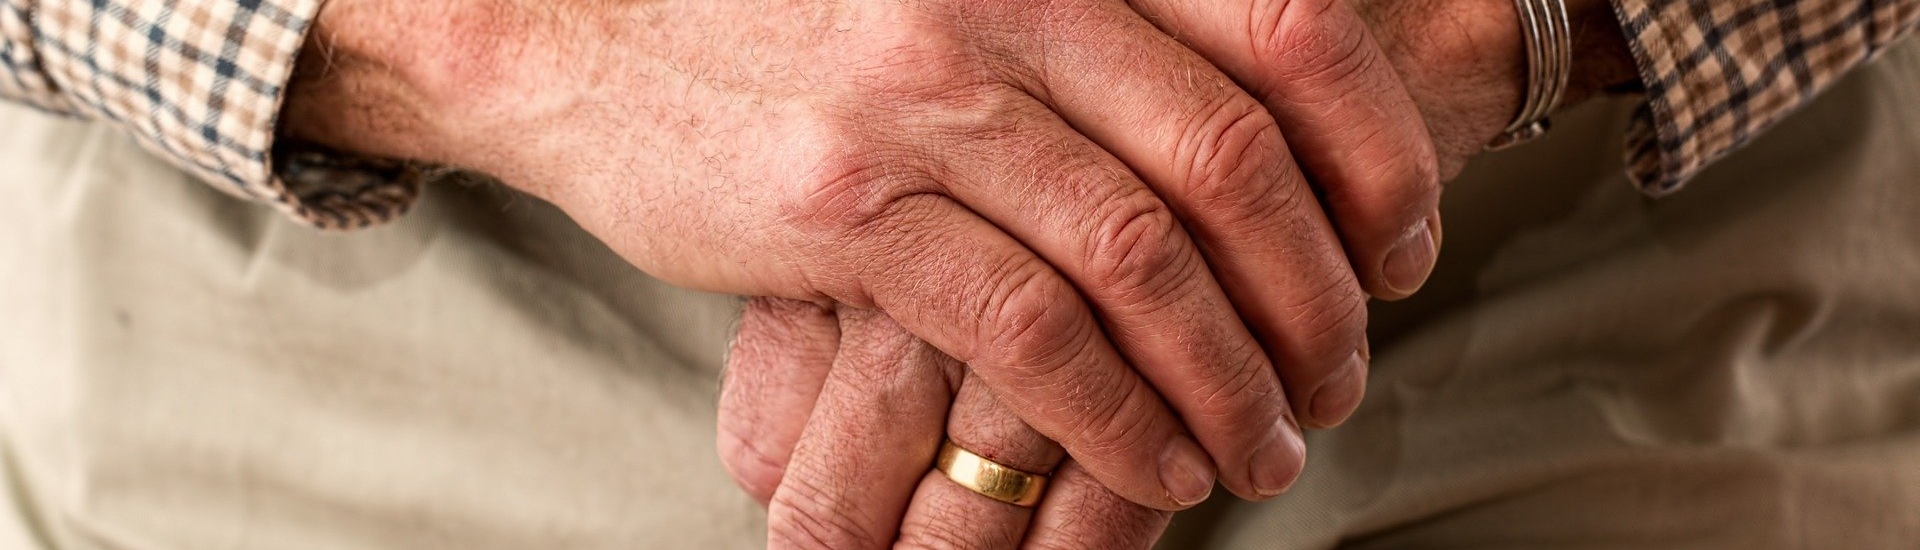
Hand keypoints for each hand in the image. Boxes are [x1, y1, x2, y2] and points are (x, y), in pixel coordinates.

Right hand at [720, 0, 1640, 547]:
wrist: (583, 24)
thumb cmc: (789, 12)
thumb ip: (1091, 30)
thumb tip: (1237, 126)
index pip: (1285, 27)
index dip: (1375, 144)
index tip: (1406, 241)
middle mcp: (1009, 2)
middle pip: (1232, 161)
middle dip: (1316, 292)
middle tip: (1343, 374)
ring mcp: (924, 99)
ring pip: (1141, 261)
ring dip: (1229, 377)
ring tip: (1267, 449)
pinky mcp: (847, 205)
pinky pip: (1028, 333)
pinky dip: (1116, 414)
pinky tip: (1156, 466)